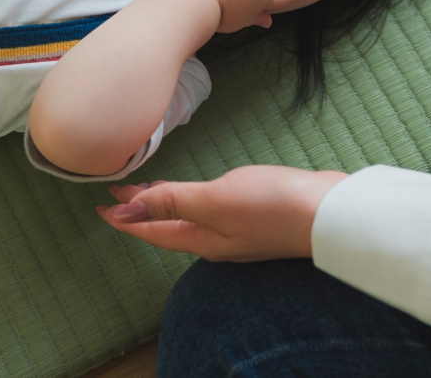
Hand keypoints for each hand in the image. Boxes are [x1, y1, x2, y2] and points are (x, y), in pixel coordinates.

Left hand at [96, 166, 347, 260]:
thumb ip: (173, 201)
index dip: (125, 217)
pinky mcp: (256, 218)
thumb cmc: (272, 206)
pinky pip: (212, 212)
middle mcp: (216, 240)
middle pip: (168, 226)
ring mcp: (238, 232)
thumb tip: (125, 211)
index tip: (101, 206)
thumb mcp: (216, 200)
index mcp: (201, 239)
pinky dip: (194, 201)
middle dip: (142, 211)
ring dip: (167, 205)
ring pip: (190, 219)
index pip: (151, 229)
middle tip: (120, 195)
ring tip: (151, 191)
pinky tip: (201, 193)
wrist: (329, 214)